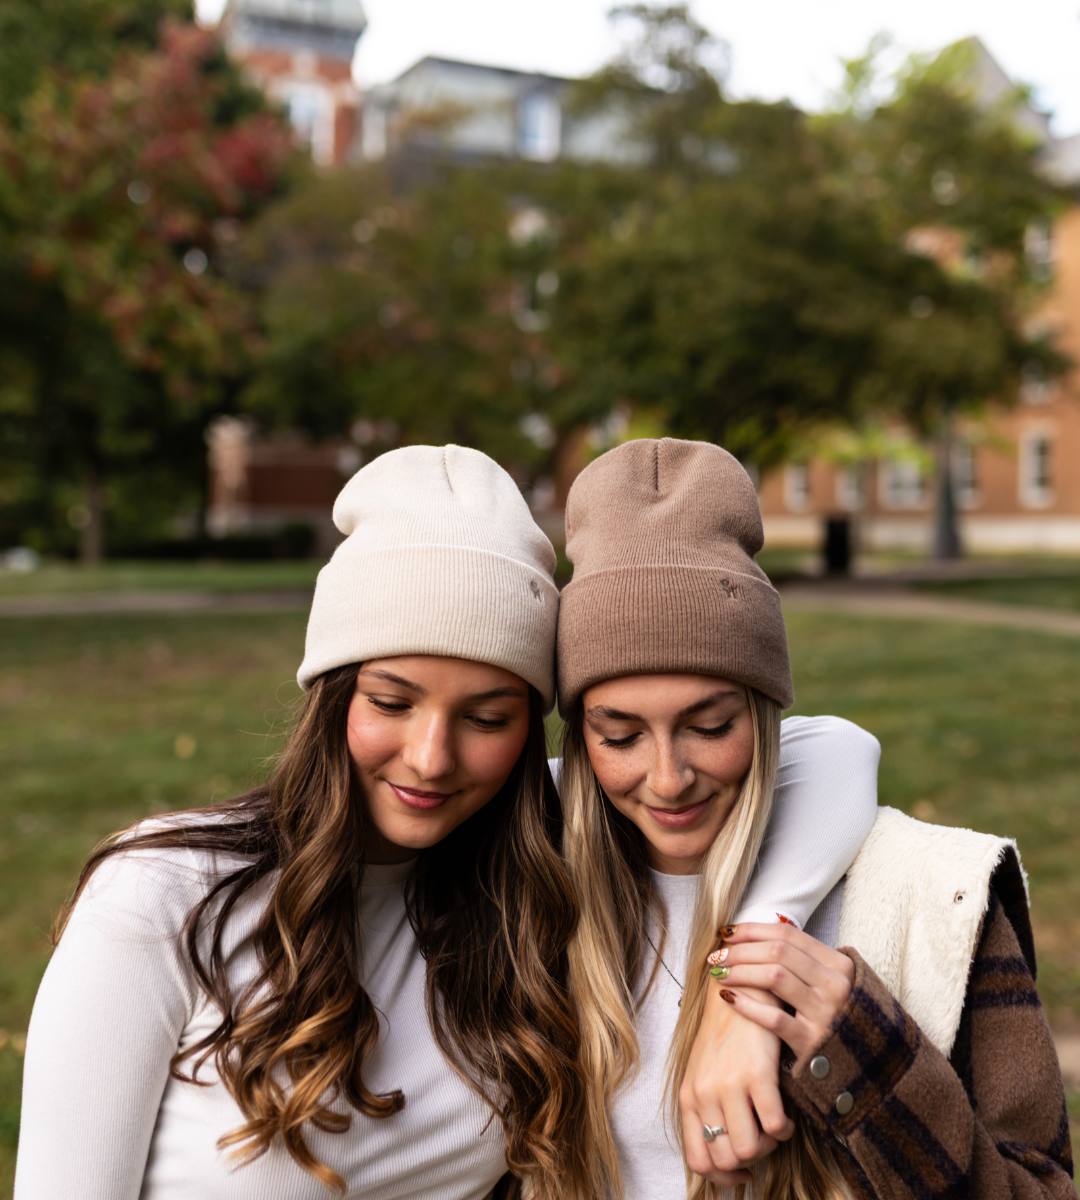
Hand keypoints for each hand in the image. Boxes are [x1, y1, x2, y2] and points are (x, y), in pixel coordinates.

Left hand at [680, 980, 794, 1184]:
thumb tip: (724, 1152)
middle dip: (749, 1161)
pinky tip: (786, 1114)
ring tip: (774, 1127)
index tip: (742, 1171)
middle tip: (762, 1143)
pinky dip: (784, 1130)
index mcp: (688, 1096)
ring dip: (767, 1146)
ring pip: (749, 1149)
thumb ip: (708, 1108)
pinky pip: (775, 1127)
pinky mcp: (757, 1075)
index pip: (698, 1159)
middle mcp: (704, 1094)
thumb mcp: (703, 1072)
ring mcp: (728, 1085)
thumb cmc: (724, 1035)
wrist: (737, 989)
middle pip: (725, 1160)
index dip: (722, 1176)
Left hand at [713, 923, 854, 1060]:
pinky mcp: (812, 1041)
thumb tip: (751, 935)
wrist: (856, 1063)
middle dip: (741, 951)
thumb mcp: (826, 981)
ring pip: (774, 977)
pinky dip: (748, 1005)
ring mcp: (826, 1012)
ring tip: (719, 974)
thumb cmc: (832, 1015)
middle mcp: (835, 984)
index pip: (787, 934)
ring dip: (740, 972)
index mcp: (837, 964)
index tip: (725, 933)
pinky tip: (728, 997)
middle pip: (778, 952)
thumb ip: (799, 959)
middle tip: (717, 957)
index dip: (752, 930)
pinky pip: (774, 1018)